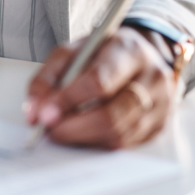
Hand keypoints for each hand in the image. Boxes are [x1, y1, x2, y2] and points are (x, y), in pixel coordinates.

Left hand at [25, 27, 176, 148]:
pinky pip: (124, 144)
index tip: (44, 114)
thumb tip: (34, 111)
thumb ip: (48, 77)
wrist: (142, 55)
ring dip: (82, 138)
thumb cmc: (104, 52)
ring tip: (62, 131)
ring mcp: (160, 105)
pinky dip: (97, 142)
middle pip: (111, 115)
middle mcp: (152, 78)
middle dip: (73, 128)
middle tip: (49, 130)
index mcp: (128, 50)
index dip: (68, 101)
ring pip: (118, 135)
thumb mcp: (73, 51)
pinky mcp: (159, 126)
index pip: (99, 81)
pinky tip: (83, 134)